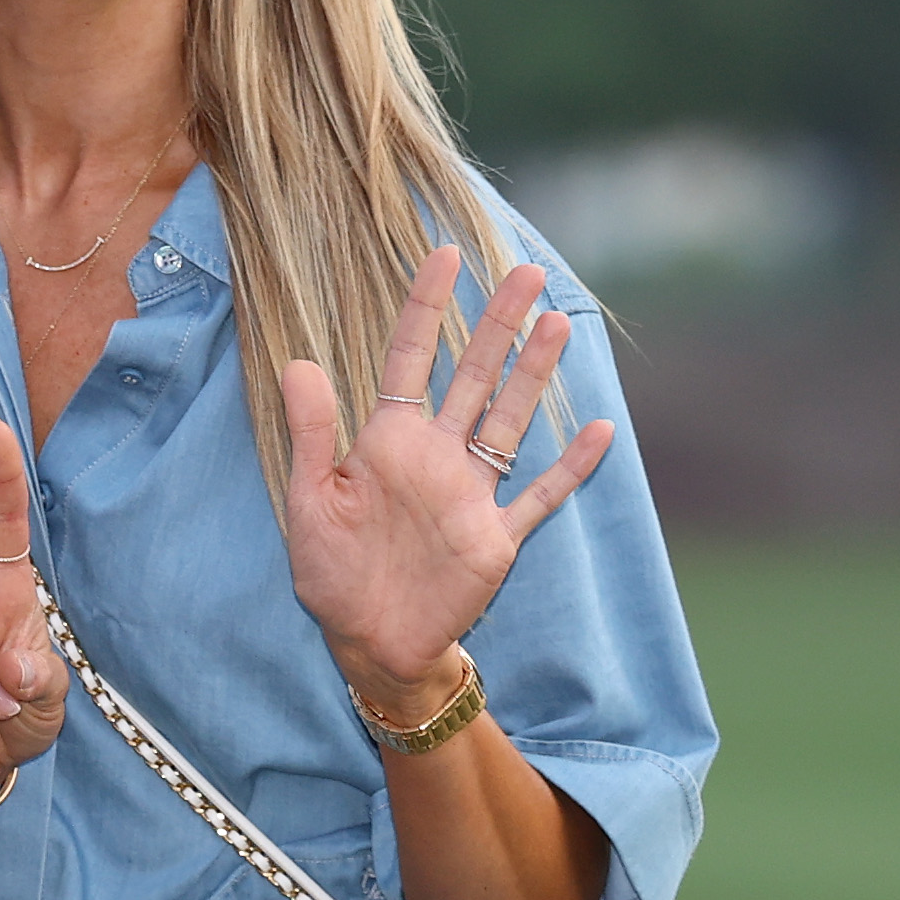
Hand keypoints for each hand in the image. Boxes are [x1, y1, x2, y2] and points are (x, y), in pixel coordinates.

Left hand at [277, 245, 613, 714]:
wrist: (369, 643)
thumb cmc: (332, 574)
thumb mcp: (311, 502)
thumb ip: (311, 435)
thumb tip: (299, 364)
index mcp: (387, 442)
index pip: (408, 361)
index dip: (426, 310)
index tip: (443, 256)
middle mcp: (435, 458)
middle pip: (472, 377)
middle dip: (497, 325)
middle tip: (526, 271)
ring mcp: (470, 494)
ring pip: (509, 421)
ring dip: (533, 376)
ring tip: (557, 324)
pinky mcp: (495, 538)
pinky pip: (539, 496)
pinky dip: (569, 469)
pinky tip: (600, 432)